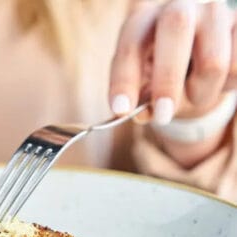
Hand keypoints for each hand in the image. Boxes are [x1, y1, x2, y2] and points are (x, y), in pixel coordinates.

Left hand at [109, 0, 235, 124]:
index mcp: (145, 21)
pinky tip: (218, 81)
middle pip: (176, 30)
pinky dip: (226, 86)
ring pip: (213, 62)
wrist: (204, 55)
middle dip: (167, 80)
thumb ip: (142, 99)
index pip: (131, 44)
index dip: (124, 78)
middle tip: (162, 116)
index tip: (121, 110)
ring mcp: (214, 14)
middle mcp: (179, 8)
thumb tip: (142, 115)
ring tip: (196, 96)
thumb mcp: (147, 84)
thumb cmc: (165, 72)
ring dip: (201, 94)